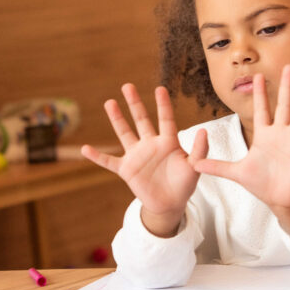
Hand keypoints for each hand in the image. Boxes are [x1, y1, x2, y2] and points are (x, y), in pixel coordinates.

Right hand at [81, 84, 207, 236]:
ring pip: (125, 133)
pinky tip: (85, 149)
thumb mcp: (195, 167)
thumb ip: (200, 150)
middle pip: (141, 120)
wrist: (170, 203)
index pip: (166, 120)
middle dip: (134, 103)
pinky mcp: (127, 170)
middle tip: (127, 85)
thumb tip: (204, 131)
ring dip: (117, 119)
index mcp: (168, 142)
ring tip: (110, 102)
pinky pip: (109, 162)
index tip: (160, 89)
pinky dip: (98, 157)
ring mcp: (137, 156)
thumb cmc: (184, 184)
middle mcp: (150, 145)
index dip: (163, 105)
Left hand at [193, 65, 289, 236]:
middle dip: (286, 86)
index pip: (261, 110)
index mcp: (264, 135)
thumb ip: (217, 166)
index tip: (257, 76)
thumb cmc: (261, 183)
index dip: (259, 94)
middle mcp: (281, 134)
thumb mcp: (236, 173)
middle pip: (283, 105)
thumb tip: (193, 164)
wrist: (279, 199)